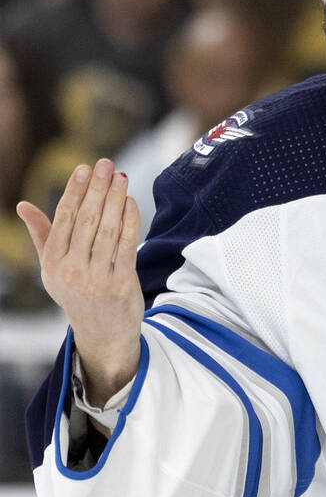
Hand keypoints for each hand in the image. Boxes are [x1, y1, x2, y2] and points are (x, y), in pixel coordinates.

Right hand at [17, 159, 143, 405]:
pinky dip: (130, 221)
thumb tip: (22, 205)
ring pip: (107, 230)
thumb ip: (42, 234)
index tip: (84, 167)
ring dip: (115, 199)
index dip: (74, 191)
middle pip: (86, 220)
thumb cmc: (77, 291)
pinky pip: (127, 245)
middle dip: (96, 189)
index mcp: (52, 263)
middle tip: (106, 164)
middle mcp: (71, 270)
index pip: (64, 219)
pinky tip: (132, 202)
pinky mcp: (121, 284)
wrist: (102, 332)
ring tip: (120, 177)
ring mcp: (97, 278)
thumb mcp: (54, 267)